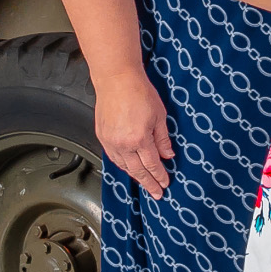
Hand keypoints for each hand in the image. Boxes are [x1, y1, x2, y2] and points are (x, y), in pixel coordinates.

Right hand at [96, 69, 173, 199]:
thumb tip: (168, 154)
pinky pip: (113, 157)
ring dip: (134, 176)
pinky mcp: (102, 136)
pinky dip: (122, 165)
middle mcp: (123, 143)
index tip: (164, 184)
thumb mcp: (159, 115)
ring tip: (144, 182)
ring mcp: (110, 141)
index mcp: (139, 139)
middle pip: (137, 171)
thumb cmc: (138, 91)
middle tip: (156, 193)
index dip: (159, 176)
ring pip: (123, 166)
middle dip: (148, 183)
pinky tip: (128, 167)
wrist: (116, 79)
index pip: (152, 165)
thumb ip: (163, 138)